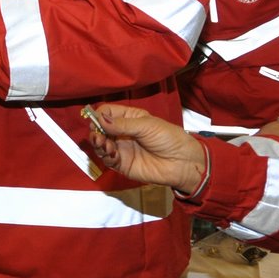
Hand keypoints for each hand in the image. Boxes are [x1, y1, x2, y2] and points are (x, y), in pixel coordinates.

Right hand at [84, 104, 207, 193]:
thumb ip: (122, 124)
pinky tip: (111, 153)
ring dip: (98, 143)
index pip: (107, 113)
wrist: (182, 162)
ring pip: (101, 145)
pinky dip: (105, 156)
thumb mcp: (146, 126)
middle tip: (97, 134)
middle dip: (95, 131)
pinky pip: (108, 160)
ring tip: (103, 143)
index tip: (96, 119)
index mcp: (129, 118)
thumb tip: (100, 119)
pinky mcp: (122, 164)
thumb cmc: (169, 138)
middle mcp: (122, 132)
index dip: (99, 115)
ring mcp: (121, 148)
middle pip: (100, 129)